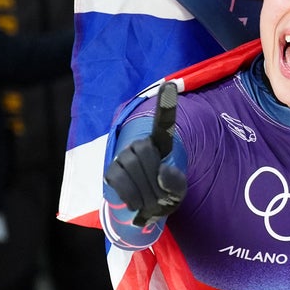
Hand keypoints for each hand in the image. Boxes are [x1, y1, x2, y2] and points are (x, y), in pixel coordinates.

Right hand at [104, 82, 186, 226]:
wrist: (145, 204)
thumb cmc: (164, 193)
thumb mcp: (178, 191)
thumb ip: (175, 182)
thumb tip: (161, 174)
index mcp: (161, 144)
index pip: (163, 123)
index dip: (166, 105)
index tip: (169, 85)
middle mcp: (140, 143)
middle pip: (146, 156)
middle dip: (156, 182)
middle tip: (163, 199)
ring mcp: (123, 155)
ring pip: (131, 166)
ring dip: (144, 191)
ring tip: (151, 203)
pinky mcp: (111, 169)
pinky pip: (118, 178)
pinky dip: (129, 194)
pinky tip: (136, 203)